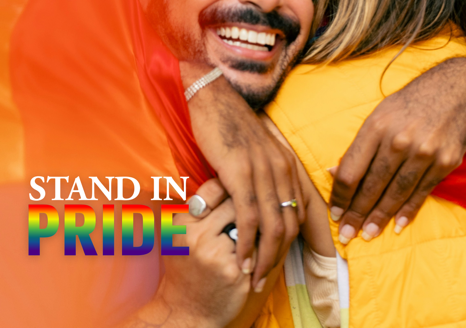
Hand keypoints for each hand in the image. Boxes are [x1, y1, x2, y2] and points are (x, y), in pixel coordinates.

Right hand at [120, 180, 251, 327]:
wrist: (187, 313)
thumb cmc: (186, 269)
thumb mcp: (177, 236)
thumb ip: (195, 208)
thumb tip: (223, 176)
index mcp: (182, 222)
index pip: (215, 187)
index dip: (230, 188)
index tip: (236, 192)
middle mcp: (196, 236)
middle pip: (236, 203)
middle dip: (247, 207)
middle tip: (251, 212)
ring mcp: (216, 254)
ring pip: (250, 223)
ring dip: (256, 227)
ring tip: (256, 232)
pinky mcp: (235, 272)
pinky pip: (258, 248)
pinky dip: (262, 249)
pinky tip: (259, 253)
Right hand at [180, 62, 303, 289]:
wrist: (213, 95)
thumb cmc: (229, 123)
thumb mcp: (256, 151)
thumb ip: (264, 176)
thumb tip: (261, 204)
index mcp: (287, 165)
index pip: (302, 213)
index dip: (298, 243)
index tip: (289, 265)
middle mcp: (281, 169)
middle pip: (290, 226)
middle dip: (280, 258)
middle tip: (266, 281)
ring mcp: (263, 171)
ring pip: (273, 227)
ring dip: (265, 258)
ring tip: (254, 278)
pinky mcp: (241, 173)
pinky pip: (249, 217)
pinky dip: (247, 243)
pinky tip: (241, 258)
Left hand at [330, 57, 465, 243]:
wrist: (454, 90)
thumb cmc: (410, 103)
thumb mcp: (379, 114)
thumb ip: (359, 145)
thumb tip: (334, 173)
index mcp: (377, 125)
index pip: (352, 169)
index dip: (341, 195)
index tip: (334, 212)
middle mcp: (399, 140)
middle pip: (372, 185)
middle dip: (356, 214)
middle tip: (346, 234)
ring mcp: (424, 152)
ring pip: (396, 193)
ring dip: (380, 217)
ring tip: (367, 234)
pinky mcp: (444, 161)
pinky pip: (422, 192)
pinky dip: (408, 211)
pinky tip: (396, 224)